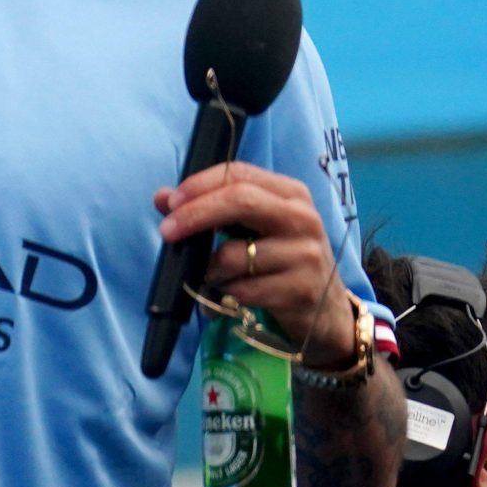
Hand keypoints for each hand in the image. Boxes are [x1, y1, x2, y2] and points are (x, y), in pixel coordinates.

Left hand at [155, 161, 355, 367]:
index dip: (200, 185)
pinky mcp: (300, 289)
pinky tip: (231, 296)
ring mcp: (305, 254)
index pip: (240, 174)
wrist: (325, 312)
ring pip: (233, 255)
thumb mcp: (252, 230)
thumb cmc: (280, 261)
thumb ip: (209, 209)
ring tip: (214, 277)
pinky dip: (225, 294)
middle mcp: (302, 218)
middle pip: (241, 201)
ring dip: (210, 270)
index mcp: (290, 194)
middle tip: (167, 232)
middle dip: (195, 215)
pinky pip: (242, 289)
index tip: (170, 202)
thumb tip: (161, 197)